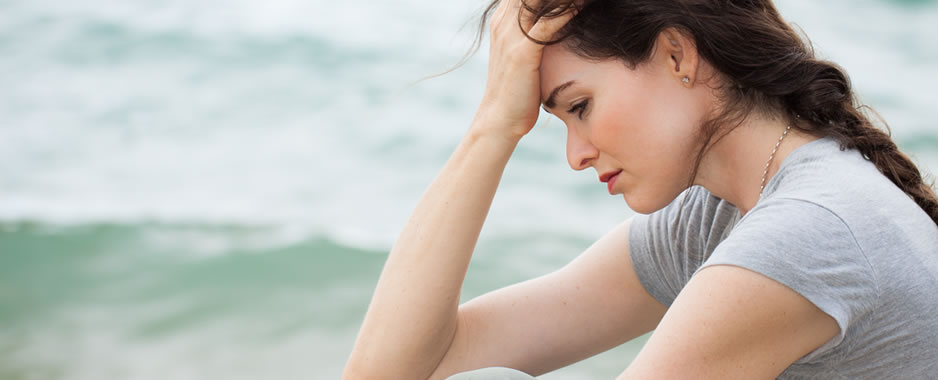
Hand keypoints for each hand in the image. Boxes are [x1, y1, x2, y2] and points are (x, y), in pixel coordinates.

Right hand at [473, 0, 576, 139]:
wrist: (500, 119)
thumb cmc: (516, 89)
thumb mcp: (521, 54)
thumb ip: (534, 34)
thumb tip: (558, 25)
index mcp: (502, 20)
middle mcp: (503, 23)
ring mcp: (510, 37)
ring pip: (540, 2)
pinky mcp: (522, 53)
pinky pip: (548, 24)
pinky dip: (568, 12)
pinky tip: (585, 6)